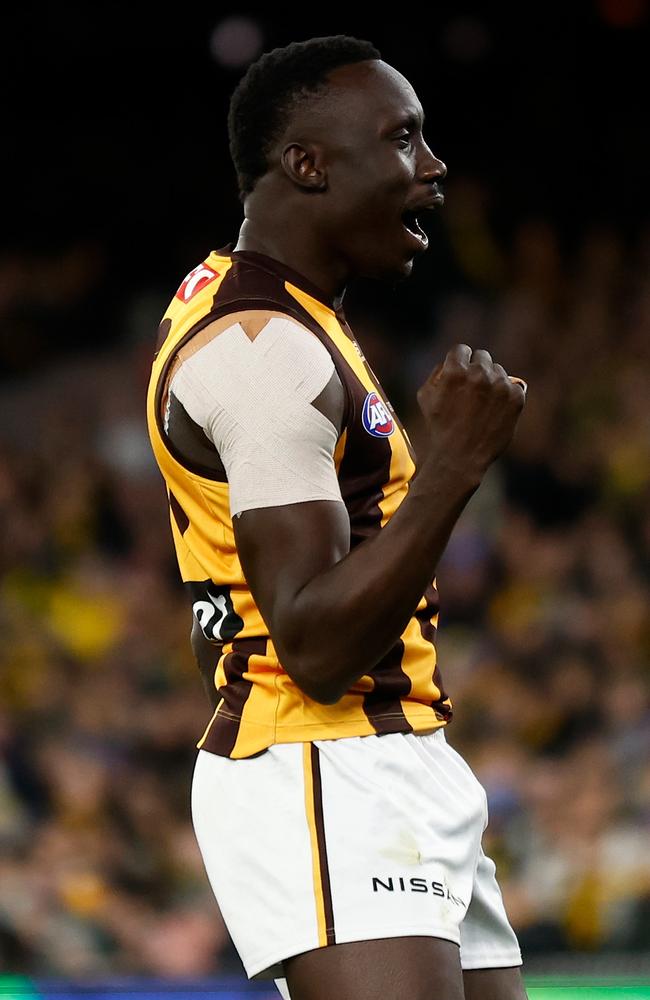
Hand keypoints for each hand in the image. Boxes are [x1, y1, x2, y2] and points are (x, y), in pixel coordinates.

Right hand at [416, 344, 525, 485]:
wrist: (461, 457)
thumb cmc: (439, 427)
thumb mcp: (425, 396)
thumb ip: (438, 373)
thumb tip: (451, 362)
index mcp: (456, 370)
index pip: (461, 350)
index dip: (459, 362)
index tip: (460, 374)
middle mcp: (480, 374)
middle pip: (482, 357)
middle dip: (476, 370)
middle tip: (472, 391)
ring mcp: (500, 385)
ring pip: (498, 371)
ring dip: (491, 383)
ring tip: (482, 406)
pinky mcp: (516, 397)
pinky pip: (513, 386)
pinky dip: (506, 396)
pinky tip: (495, 411)